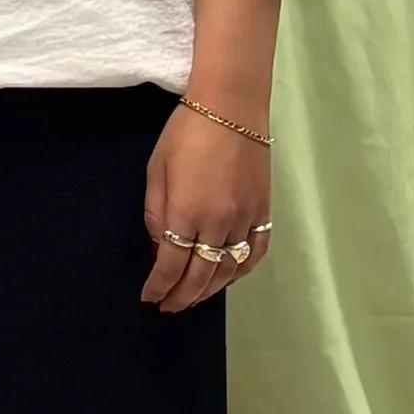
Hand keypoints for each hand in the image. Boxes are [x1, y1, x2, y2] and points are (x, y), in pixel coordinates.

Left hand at [141, 106, 270, 313]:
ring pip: (227, 271)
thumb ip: (156, 212)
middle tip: (168, 307)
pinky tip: (228, 278)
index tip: (149, 297)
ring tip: (193, 299)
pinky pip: (255, 254)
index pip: (171, 265)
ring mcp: (244, 220)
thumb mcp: (156, 168)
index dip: (159, 286)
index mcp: (186, 211)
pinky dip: (241, 272)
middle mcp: (218, 223)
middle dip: (181, 297)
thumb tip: (159, 247)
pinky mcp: (264, 212)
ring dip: (208, 291)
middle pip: (199, 276)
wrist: (231, 106)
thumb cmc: (186, 131)